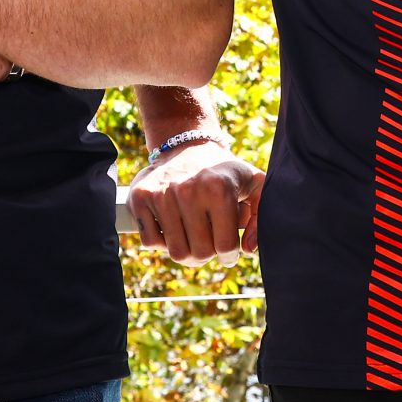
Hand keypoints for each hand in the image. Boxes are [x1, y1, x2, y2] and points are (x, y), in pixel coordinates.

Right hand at [130, 140, 263, 262]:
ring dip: (186, 250)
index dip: (229, 255)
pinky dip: (161, 242)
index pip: (225, 247)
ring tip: (193, 233)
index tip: (228, 249)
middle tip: (209, 239)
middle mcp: (188, 190)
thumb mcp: (254, 186)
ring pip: (175, 252)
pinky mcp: (140, 197)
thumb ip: (261, 218)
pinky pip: (150, 242)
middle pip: (199, 254)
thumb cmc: (225, 174)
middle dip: (208, 253)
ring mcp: (161, 193)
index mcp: (219, 189)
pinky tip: (172, 225)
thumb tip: (247, 248)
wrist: (188, 146)